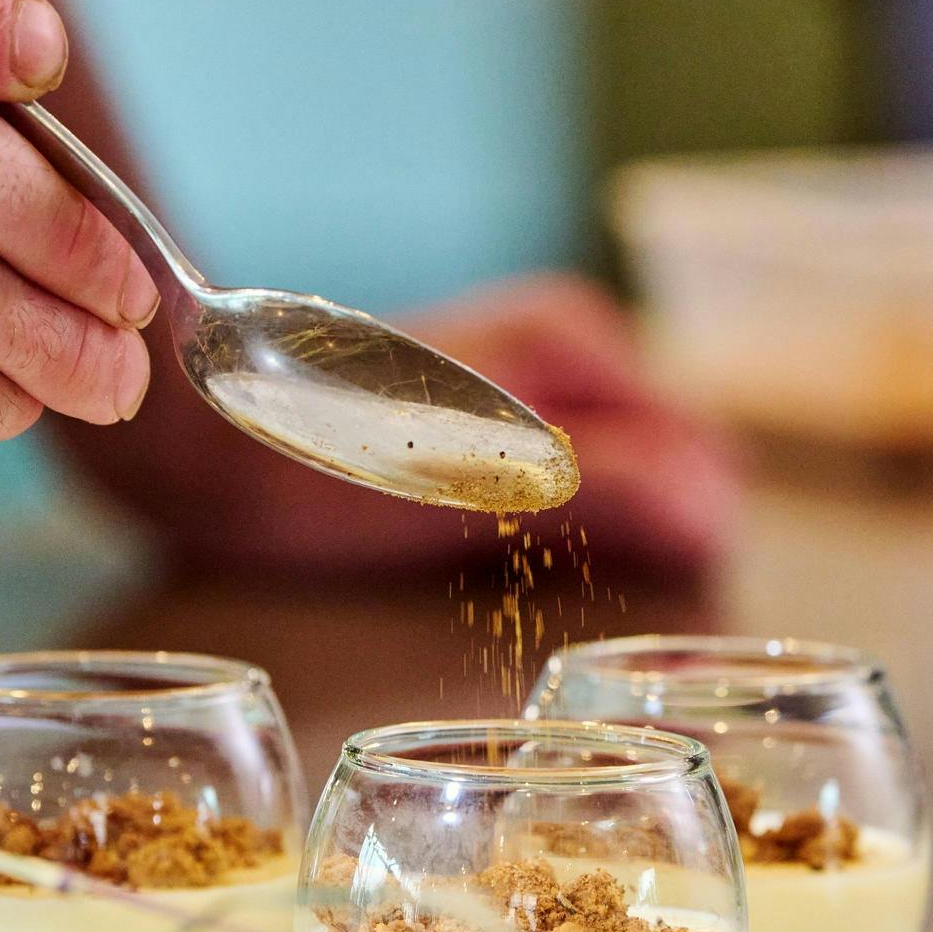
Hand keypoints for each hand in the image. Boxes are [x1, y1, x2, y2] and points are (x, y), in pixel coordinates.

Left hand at [69, 273, 737, 574]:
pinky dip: (572, 515)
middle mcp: (572, 342)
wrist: (217, 432)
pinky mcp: (504, 407)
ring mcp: (540, 372)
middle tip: (592, 586)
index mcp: (577, 341)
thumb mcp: (478, 486)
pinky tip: (521, 547)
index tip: (661, 589)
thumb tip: (715, 513)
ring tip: (548, 571)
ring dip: (615, 526)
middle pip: (677, 454)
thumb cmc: (328, 458)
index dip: (694, 528)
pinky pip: (581, 469)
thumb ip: (606, 488)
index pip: (698, 449)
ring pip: (632, 467)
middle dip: (661, 525)